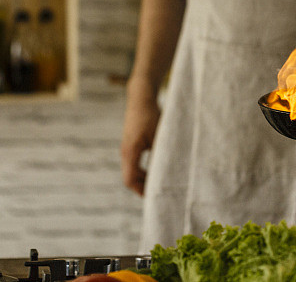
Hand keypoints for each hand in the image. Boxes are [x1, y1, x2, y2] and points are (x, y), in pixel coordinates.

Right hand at [121, 77, 160, 195]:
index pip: (130, 180)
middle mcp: (125, 152)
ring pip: (131, 172)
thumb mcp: (159, 136)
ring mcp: (127, 149)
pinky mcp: (131, 145)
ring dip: (144, 180)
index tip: (157, 197)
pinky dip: (143, 171)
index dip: (142, 191)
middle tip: (161, 195)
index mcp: (130, 151)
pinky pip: (134, 164)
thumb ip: (161, 155)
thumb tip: (170, 174)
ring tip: (160, 185)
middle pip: (130, 179)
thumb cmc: (151, 115)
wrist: (141, 98)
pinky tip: (156, 171)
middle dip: (143, 188)